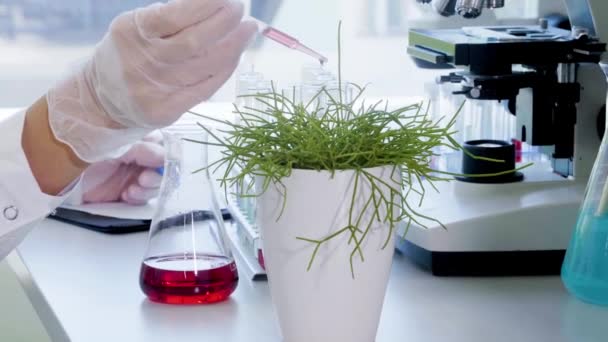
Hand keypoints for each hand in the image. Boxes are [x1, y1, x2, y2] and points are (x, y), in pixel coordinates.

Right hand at [47, 0, 256, 162]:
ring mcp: (155, 89)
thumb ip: (170, 16)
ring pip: (206, 65)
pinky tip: (236, 55)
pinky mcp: (167, 111)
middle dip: (225, 23)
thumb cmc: (129, 54)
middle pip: (195, 41)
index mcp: (132, 32)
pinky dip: (225, 69)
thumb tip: (215, 5)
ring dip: (233, 45)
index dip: (206, 6)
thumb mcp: (137, 26)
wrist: (102, 100)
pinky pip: (205, 87)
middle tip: (241, 10)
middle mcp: (142, 62)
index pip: (175, 16)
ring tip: (248, 30)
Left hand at [70, 132, 164, 205]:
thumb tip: (163, 157)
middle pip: (165, 167)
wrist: (57, 171)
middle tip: (144, 178)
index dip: (164, 156)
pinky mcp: (128, 192)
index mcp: (139, 138)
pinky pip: (144, 198)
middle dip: (158, 175)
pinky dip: (140, 198)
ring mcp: (134, 174)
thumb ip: (141, 149)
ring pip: (157, 184)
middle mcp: (140, 156)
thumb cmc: (83, 150)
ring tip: (134, 188)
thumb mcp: (115, 146)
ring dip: (150, 188)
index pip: (164, 146)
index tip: (158, 162)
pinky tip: (128, 194)